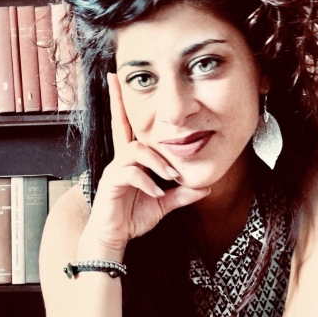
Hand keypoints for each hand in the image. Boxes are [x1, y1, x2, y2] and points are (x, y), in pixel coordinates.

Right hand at [78, 73, 209, 259]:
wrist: (114, 238)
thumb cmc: (133, 217)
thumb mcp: (164, 204)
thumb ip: (183, 194)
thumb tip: (206, 186)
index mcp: (132, 160)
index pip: (130, 128)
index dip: (124, 105)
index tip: (119, 82)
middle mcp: (121, 159)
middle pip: (120, 124)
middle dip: (117, 100)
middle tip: (115, 78)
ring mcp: (114, 169)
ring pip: (135, 150)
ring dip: (156, 160)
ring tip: (170, 176)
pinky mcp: (111, 183)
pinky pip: (130, 173)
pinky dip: (148, 182)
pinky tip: (158, 194)